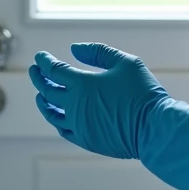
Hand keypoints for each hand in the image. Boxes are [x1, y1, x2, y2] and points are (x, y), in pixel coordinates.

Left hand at [28, 42, 188, 189]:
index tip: (40, 56)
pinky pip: (63, 130)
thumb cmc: (142, 92)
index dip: (44, 61)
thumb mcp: (125, 62)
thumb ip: (98, 52)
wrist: (153, 128)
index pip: (54, 71)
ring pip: (51, 113)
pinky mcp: (86, 140)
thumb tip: (74, 49)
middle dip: (39, 78)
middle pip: (47, 91)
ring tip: (41, 94)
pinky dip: (56, 120)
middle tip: (35, 71)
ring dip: (43, 101)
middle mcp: (75, 106)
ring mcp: (78, 126)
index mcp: (82, 85)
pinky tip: (58, 115)